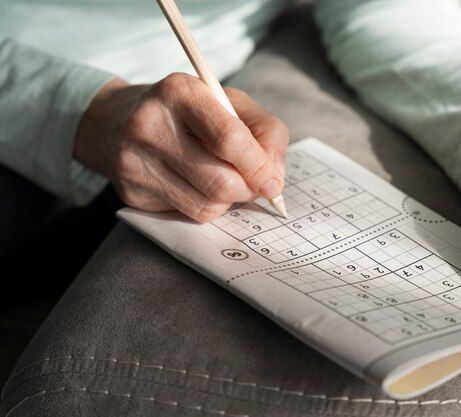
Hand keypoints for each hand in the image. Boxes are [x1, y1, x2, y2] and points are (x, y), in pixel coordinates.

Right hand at [74, 73, 287, 221]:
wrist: (118, 121)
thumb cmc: (188, 111)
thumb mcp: (231, 103)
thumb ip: (265, 132)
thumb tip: (274, 178)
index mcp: (179, 92)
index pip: (229, 138)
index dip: (259, 166)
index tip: (273, 182)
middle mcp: (150, 124)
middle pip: (220, 180)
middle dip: (248, 189)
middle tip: (256, 185)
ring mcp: (135, 160)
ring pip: (207, 204)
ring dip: (230, 200)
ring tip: (226, 180)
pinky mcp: (131, 191)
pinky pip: (189, 213)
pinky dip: (208, 206)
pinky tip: (200, 185)